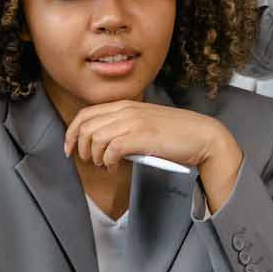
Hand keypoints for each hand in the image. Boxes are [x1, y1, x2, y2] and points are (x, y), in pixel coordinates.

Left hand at [65, 100, 246, 211]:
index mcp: (125, 105)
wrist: (202, 136)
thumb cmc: (175, 134)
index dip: (71, 133)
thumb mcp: (145, 123)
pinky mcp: (142, 137)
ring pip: (95, 138)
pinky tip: (113, 167)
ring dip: (94, 157)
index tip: (70, 149)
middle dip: (80, 148)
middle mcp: (126, 110)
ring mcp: (134, 122)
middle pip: (85, 127)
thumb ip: (124, 126)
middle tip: (89, 161)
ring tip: (104, 165)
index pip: (86, 115)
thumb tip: (103, 143)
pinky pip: (111, 149)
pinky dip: (107, 161)